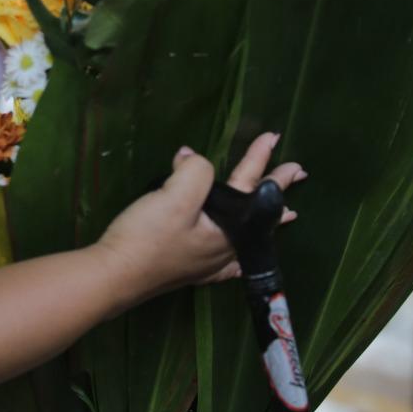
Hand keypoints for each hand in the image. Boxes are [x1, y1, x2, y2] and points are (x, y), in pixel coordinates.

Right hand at [95, 133, 303, 300]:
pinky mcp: (190, 271)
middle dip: (277, 188)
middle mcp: (225, 246)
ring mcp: (209, 262)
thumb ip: (194, 171)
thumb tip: (192, 160)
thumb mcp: (174, 196)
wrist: (114, 276)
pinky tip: (237, 260)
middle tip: (297, 171)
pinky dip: (239, 255)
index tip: (274, 135)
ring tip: (288, 214)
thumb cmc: (146, 237)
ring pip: (246, 235)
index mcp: (226, 225)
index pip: (248, 183)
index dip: (259, 158)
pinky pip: (227, 263)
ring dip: (266, 218)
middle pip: (256, 210)